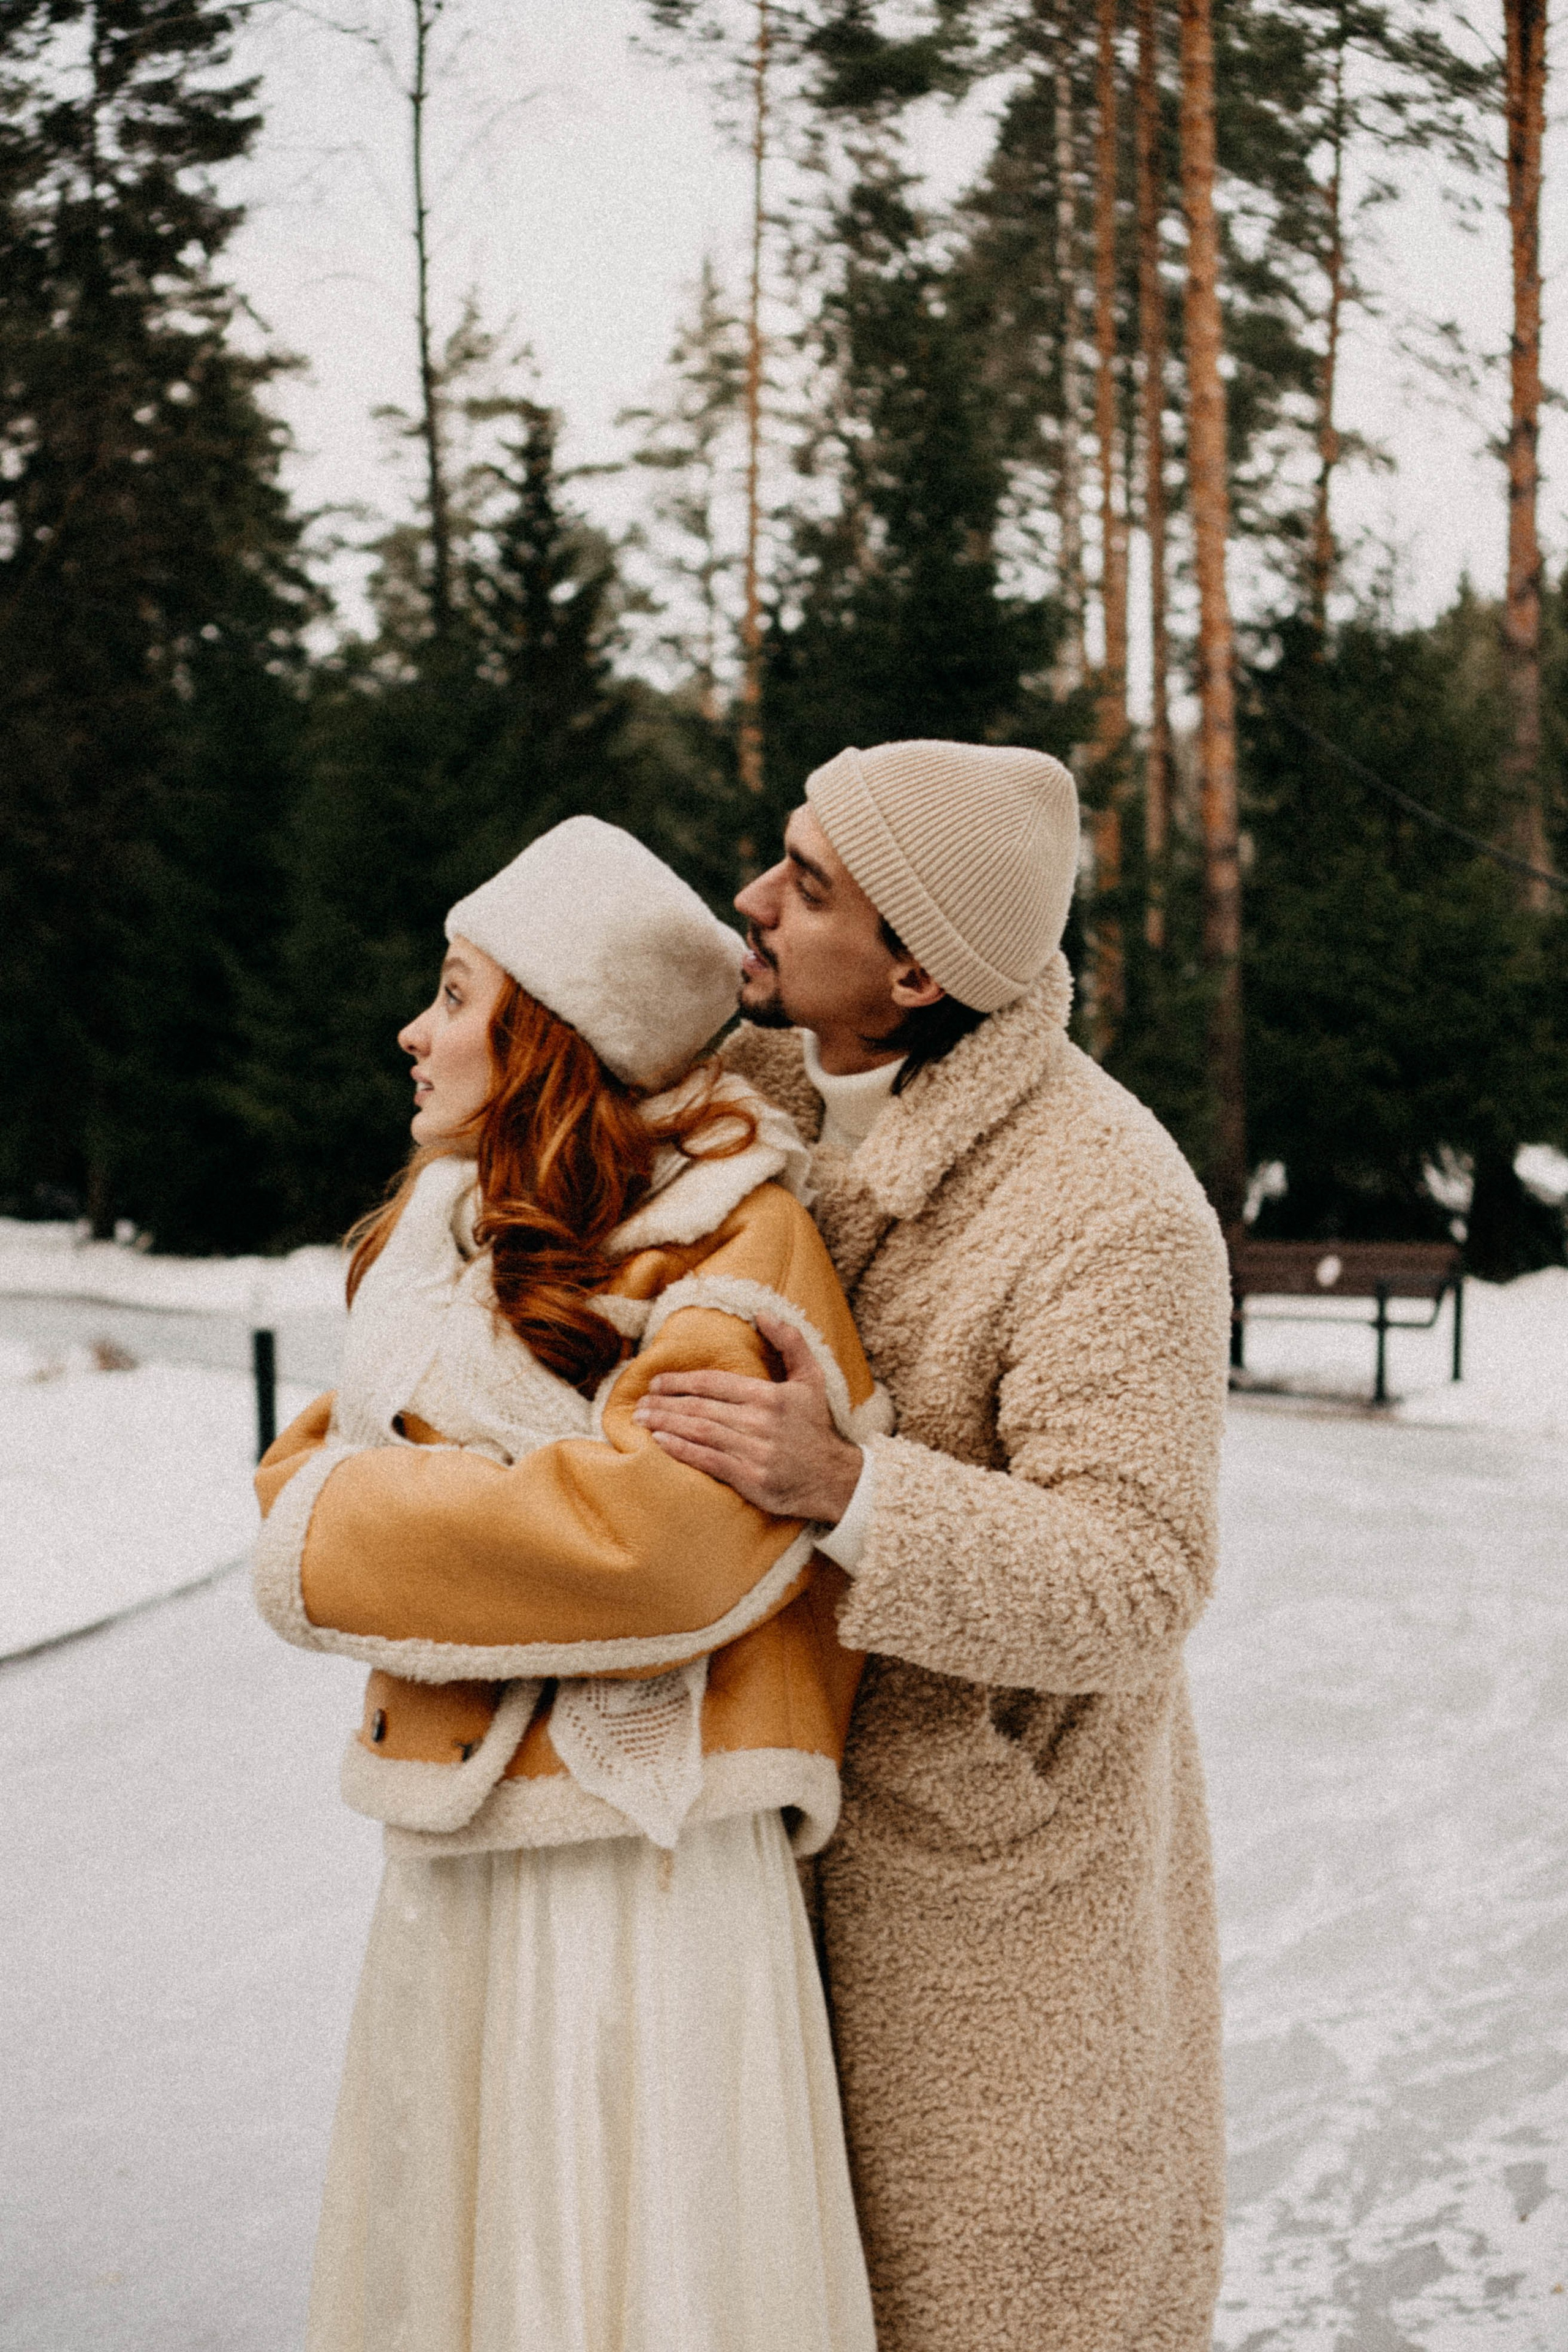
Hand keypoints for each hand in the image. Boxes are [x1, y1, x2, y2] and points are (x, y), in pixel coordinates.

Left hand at [632, 1314, 864, 1523]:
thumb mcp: (811, 1378)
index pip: (714, 1383)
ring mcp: (755, 1451)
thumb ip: (790, 1342)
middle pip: (700, 1407)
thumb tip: (763, 1314)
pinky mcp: (751, 1479)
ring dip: (666, 1424)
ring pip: (700, 1432)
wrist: (834, 1479)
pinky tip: (661, 1442)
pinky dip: (682, 1450)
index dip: (681, 1381)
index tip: (656, 1382)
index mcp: (769, 1396)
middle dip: (664, 1403)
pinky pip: (709, 1460)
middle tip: (640, 1403)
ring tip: (641, 1420)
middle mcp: (760, 1422)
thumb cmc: (816, 1426)